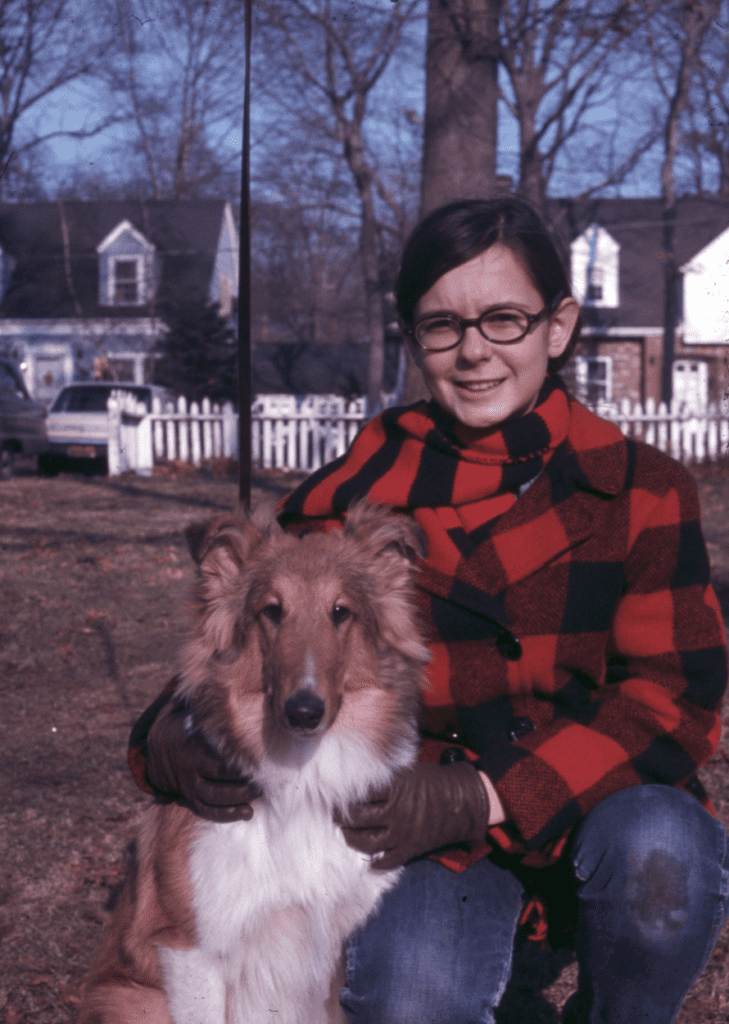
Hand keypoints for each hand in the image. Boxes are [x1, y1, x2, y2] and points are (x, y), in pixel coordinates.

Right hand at [146, 702, 262, 821]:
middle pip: (219, 778)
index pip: (219, 755)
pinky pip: (207, 811)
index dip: (241, 759)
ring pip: (214, 798)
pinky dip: (227, 814)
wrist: (159, 748)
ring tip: (259, 795)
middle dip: (243, 781)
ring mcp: (188, 785)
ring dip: (239, 799)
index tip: (261, 759)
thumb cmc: (189, 724)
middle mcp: (189, 766)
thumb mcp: (193, 711)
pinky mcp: (189, 798)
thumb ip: (210, 706)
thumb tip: (227, 681)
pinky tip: (247, 813)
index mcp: (192, 744)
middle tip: (265, 779)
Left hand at [337, 761, 489, 869]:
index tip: (336, 795)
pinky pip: (387, 861)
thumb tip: (357, 781)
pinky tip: (368, 858)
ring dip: (352, 839)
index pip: (360, 793)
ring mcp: (403, 832)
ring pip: (367, 842)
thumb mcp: (407, 772)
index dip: (344, 795)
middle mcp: (396, 811)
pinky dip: (375, 863)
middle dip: (342, 818)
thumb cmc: (433, 782)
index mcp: (394, 788)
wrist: (462, 800)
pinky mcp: (411, 848)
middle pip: (358, 818)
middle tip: (336, 815)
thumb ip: (384, 778)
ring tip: (346, 833)